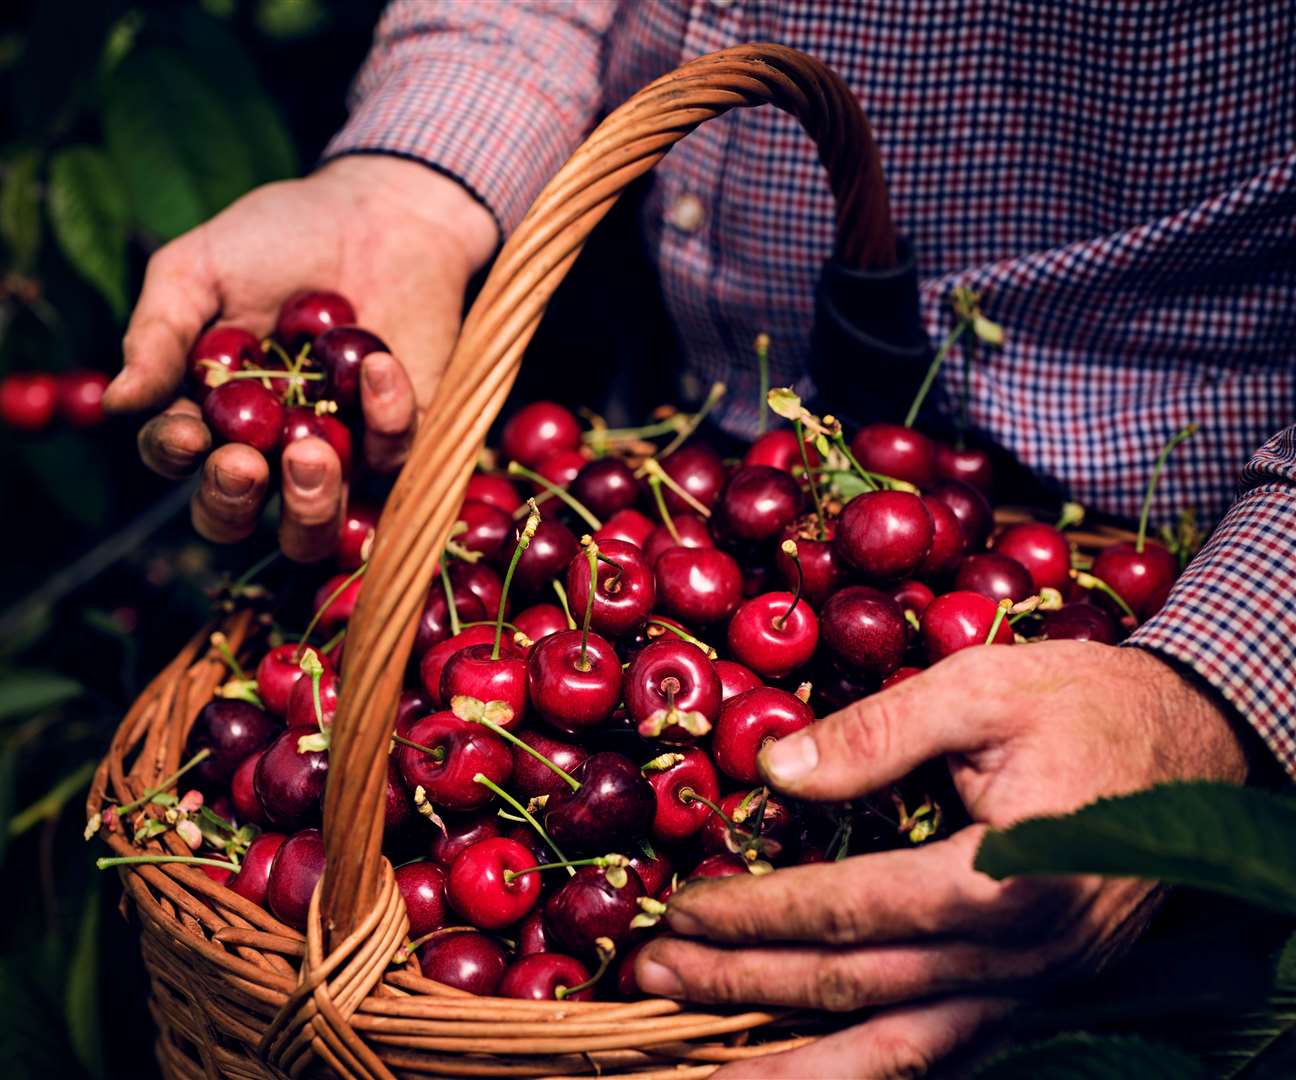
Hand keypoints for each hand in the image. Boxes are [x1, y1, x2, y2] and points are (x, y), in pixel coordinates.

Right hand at [105, 156, 496, 560]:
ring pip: (318, 526)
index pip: (176, 457)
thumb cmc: (278, 240)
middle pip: (239, 517)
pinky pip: (393, 459)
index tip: (188, 434)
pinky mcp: (400, 439)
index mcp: (210, 411)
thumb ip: (160, 333)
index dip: (174, 456)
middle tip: (245, 465)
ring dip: (311, 505)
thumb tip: (118, 402)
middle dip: (234, 503)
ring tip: (312, 452)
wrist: (378, 213)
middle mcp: (268, 447)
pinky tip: (376, 364)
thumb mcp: (201, 270)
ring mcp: (338, 453)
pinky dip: (386, 419)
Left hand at [635, 641, 1248, 1077]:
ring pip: (896, 1056)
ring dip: (791, 1065)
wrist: (1193, 742)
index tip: (680, 906)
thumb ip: (875, 732)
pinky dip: (867, 1074)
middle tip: (652, 974)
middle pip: (853, 989)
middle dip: (741, 986)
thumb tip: (771, 771)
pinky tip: (810, 1073)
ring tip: (703, 1072)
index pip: (844, 911)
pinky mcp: (1035, 996)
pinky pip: (942, 1055)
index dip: (752, 913)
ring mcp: (1032, 992)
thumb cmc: (1090, 704)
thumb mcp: (982, 687)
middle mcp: (1019, 962)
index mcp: (1002, 882)